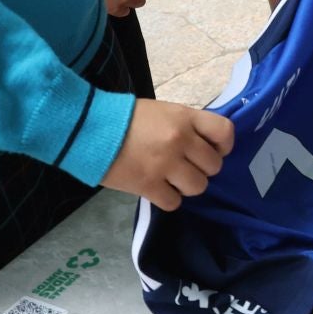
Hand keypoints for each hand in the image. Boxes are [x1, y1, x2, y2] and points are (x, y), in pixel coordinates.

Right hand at [99, 99, 233, 211]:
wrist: (88, 129)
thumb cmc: (125, 118)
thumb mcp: (162, 111)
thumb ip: (185, 126)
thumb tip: (203, 145)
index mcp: (185, 117)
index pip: (224, 132)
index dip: (224, 145)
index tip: (214, 150)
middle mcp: (180, 140)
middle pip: (213, 166)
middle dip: (202, 168)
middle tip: (186, 166)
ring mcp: (165, 164)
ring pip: (198, 187)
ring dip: (186, 186)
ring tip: (171, 179)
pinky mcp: (148, 185)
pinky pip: (174, 202)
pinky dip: (168, 198)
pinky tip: (157, 188)